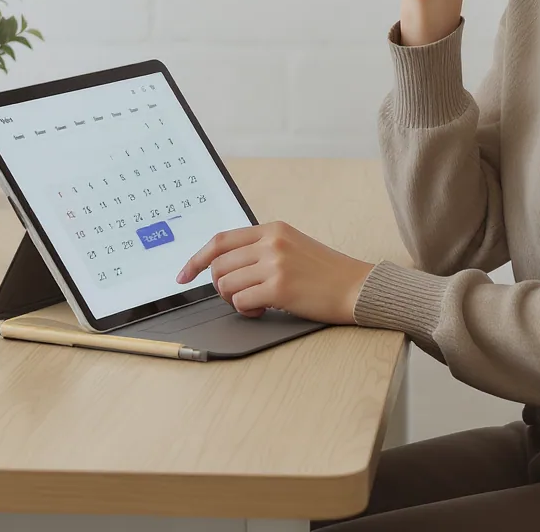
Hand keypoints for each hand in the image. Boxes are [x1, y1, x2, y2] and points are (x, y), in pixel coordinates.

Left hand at [175, 220, 375, 325]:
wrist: (356, 287)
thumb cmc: (325, 272)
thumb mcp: (292, 246)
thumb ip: (261, 248)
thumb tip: (223, 265)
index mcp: (273, 228)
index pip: (221, 240)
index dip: (196, 259)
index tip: (183, 274)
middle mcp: (271, 242)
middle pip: (218, 265)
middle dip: (219, 286)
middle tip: (238, 295)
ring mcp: (275, 263)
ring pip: (226, 285)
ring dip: (233, 300)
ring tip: (255, 303)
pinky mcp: (279, 287)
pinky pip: (241, 301)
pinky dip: (246, 310)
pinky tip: (263, 309)